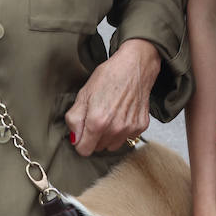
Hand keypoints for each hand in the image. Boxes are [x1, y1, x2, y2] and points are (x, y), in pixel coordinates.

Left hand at [65, 38, 160, 154]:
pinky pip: (127, 137)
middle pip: (98, 148)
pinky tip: (122, 113)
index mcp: (97, 122)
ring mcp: (130, 128)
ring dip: (109, 135)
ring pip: (112, 145)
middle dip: (94, 137)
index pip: (83, 150)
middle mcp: (115, 129)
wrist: (136, 65)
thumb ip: (74, 119)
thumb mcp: (84, 93)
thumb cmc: (110, 75)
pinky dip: (123, 130)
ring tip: (110, 115)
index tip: (83, 131)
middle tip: (97, 117)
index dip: (80, 140)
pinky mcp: (141, 126)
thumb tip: (74, 137)